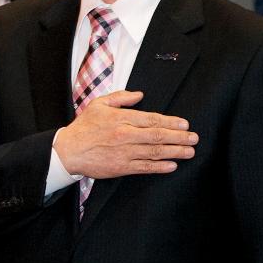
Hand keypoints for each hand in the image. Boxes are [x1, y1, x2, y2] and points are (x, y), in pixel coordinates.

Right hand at [53, 90, 197, 178]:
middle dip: (179, 137)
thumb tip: (140, 95)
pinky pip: (145, 167)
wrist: (68, 151)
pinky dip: (160, 167)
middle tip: (194, 138)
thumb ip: (120, 97)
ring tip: (189, 151)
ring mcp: (124, 153)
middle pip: (158, 136)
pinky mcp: (121, 167)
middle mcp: (125, 135)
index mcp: (121, 118)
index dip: (171, 122)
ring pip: (155, 152)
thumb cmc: (84, 127)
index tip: (184, 124)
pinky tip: (172, 165)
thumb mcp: (99, 104)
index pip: (151, 119)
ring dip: (175, 152)